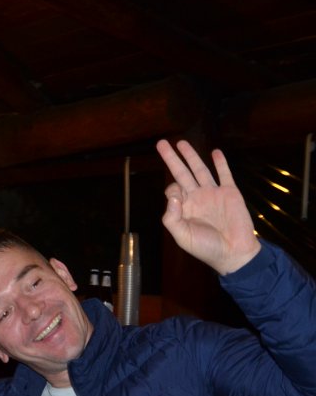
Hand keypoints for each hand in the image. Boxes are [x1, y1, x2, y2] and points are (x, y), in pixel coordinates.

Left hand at [156, 139, 260, 274]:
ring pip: (200, 170)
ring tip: (181, 142)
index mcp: (184, 208)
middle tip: (161, 143)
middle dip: (171, 158)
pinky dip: (220, 163)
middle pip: (181, 173)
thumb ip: (172, 218)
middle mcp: (197, 198)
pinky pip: (224, 174)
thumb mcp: (182, 236)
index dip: (172, 190)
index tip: (180, 199)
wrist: (234, 252)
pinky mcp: (230, 193)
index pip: (172, 190)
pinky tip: (215, 152)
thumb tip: (173, 196)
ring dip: (191, 156)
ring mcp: (213, 194)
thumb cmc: (206, 247)